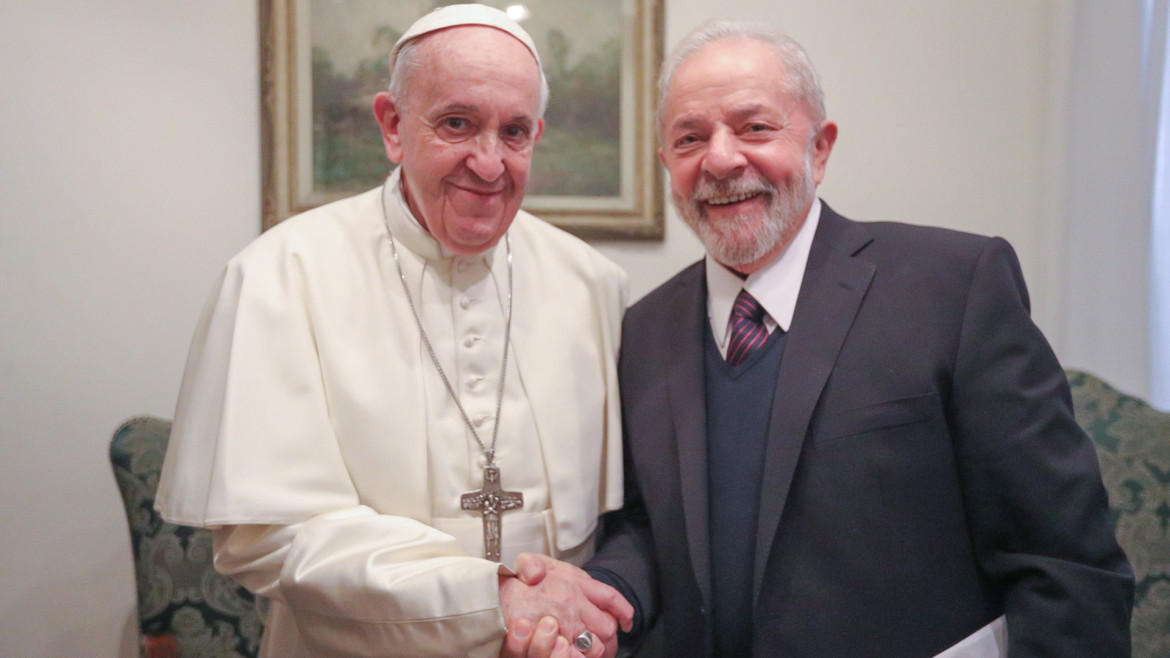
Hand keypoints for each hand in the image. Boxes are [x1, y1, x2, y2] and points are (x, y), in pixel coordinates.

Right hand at [499, 553, 632, 657]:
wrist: (488, 603)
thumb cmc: (507, 586)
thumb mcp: (525, 563)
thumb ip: (536, 564)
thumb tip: (538, 573)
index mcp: (572, 581)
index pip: (610, 596)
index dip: (622, 610)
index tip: (626, 620)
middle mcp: (573, 603)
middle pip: (607, 626)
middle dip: (611, 637)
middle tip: (608, 642)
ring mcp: (565, 624)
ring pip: (597, 645)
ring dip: (599, 651)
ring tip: (597, 653)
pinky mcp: (556, 641)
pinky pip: (580, 656)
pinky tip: (580, 657)